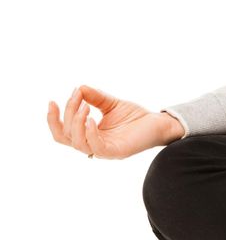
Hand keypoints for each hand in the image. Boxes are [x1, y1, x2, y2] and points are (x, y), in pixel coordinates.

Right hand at [47, 85, 184, 159]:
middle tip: (76, 97)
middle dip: (67, 115)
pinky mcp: (117, 152)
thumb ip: (94, 97)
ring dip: (76, 123)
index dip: (53, 119)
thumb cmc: (135, 116)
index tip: (53, 100)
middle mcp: (94, 145)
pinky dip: (90, 134)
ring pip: (78, 143)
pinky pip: (96, 148)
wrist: (158, 123)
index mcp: (89, 135)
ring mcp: (105, 150)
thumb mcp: (110, 103)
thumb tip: (78, 87)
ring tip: (84, 106)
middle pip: (66, 136)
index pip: (63, 132)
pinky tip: (91, 119)